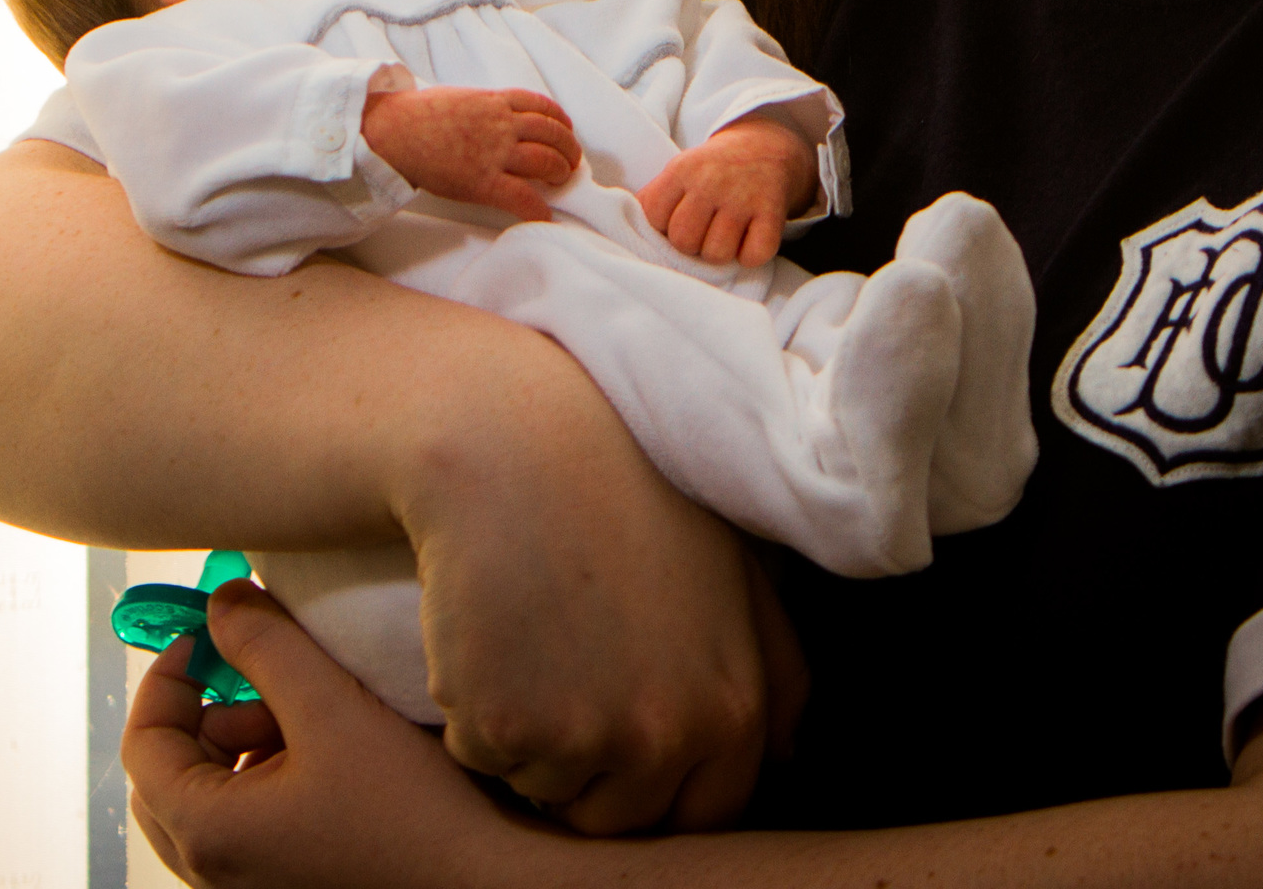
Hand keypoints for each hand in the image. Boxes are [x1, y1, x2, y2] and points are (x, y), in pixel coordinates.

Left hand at [127, 583, 559, 888]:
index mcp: (210, 833)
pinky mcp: (288, 887)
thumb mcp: (331, 707)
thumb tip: (221, 604)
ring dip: (242, 744)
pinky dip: (269, 779)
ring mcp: (251, 888)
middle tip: (255, 675)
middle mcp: (216, 874)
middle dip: (206, 714)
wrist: (487, 881)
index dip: (167, 677)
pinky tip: (329, 754)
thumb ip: (265, 646)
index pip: (142, 744)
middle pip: (169, 777)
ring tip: (308, 714)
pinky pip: (249, 826)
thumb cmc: (413, 811)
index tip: (206, 637)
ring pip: (211, 801)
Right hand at [361, 86, 581, 220]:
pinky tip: (545, 216)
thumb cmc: (417, 115)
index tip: (566, 130)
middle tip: (570, 162)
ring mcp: (494, 152)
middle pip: (553, 133)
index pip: (542, 106)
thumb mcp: (459, 98)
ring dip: (560, 172)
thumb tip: (496, 118)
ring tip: (560, 181)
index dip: (561, 120)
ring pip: (546, 161)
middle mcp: (501, 124)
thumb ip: (484, 107)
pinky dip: (539, 209)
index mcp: (494, 101)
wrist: (392, 131)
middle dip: (568, 148)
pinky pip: (523, 197)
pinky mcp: (482, 181)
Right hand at [393, 340, 801, 833]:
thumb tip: (790, 756)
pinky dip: (471, 711)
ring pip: (546, 791)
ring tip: (531, 636)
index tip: (620, 725)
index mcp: (735, 708)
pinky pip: (479, 757)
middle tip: (563, 674)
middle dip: (590, 771)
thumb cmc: (626, 494)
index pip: (704, 813)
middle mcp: (670, 736)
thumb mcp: (735, 571)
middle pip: (620, 818)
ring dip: (529, 740)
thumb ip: (778, 671)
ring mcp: (587, 736)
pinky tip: (488, 629)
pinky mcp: (506, 726)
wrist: (512, 445)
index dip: (658, 779)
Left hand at [636, 115, 817, 266]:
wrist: (765, 146)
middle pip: (683, 240)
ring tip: (724, 235)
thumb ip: (654, 197)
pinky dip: (750, 256)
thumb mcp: (679, 169)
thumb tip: (624, 226)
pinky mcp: (771, 212)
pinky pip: (753, 256)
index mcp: (681, 170)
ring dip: (719, 252)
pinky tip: (748, 239)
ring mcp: (743, 197)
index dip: (662, 227)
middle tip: (703, 230)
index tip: (676, 220)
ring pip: (716, 254)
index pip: (653, 218)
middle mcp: (711, 181)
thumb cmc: (712, 169)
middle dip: (690, 244)